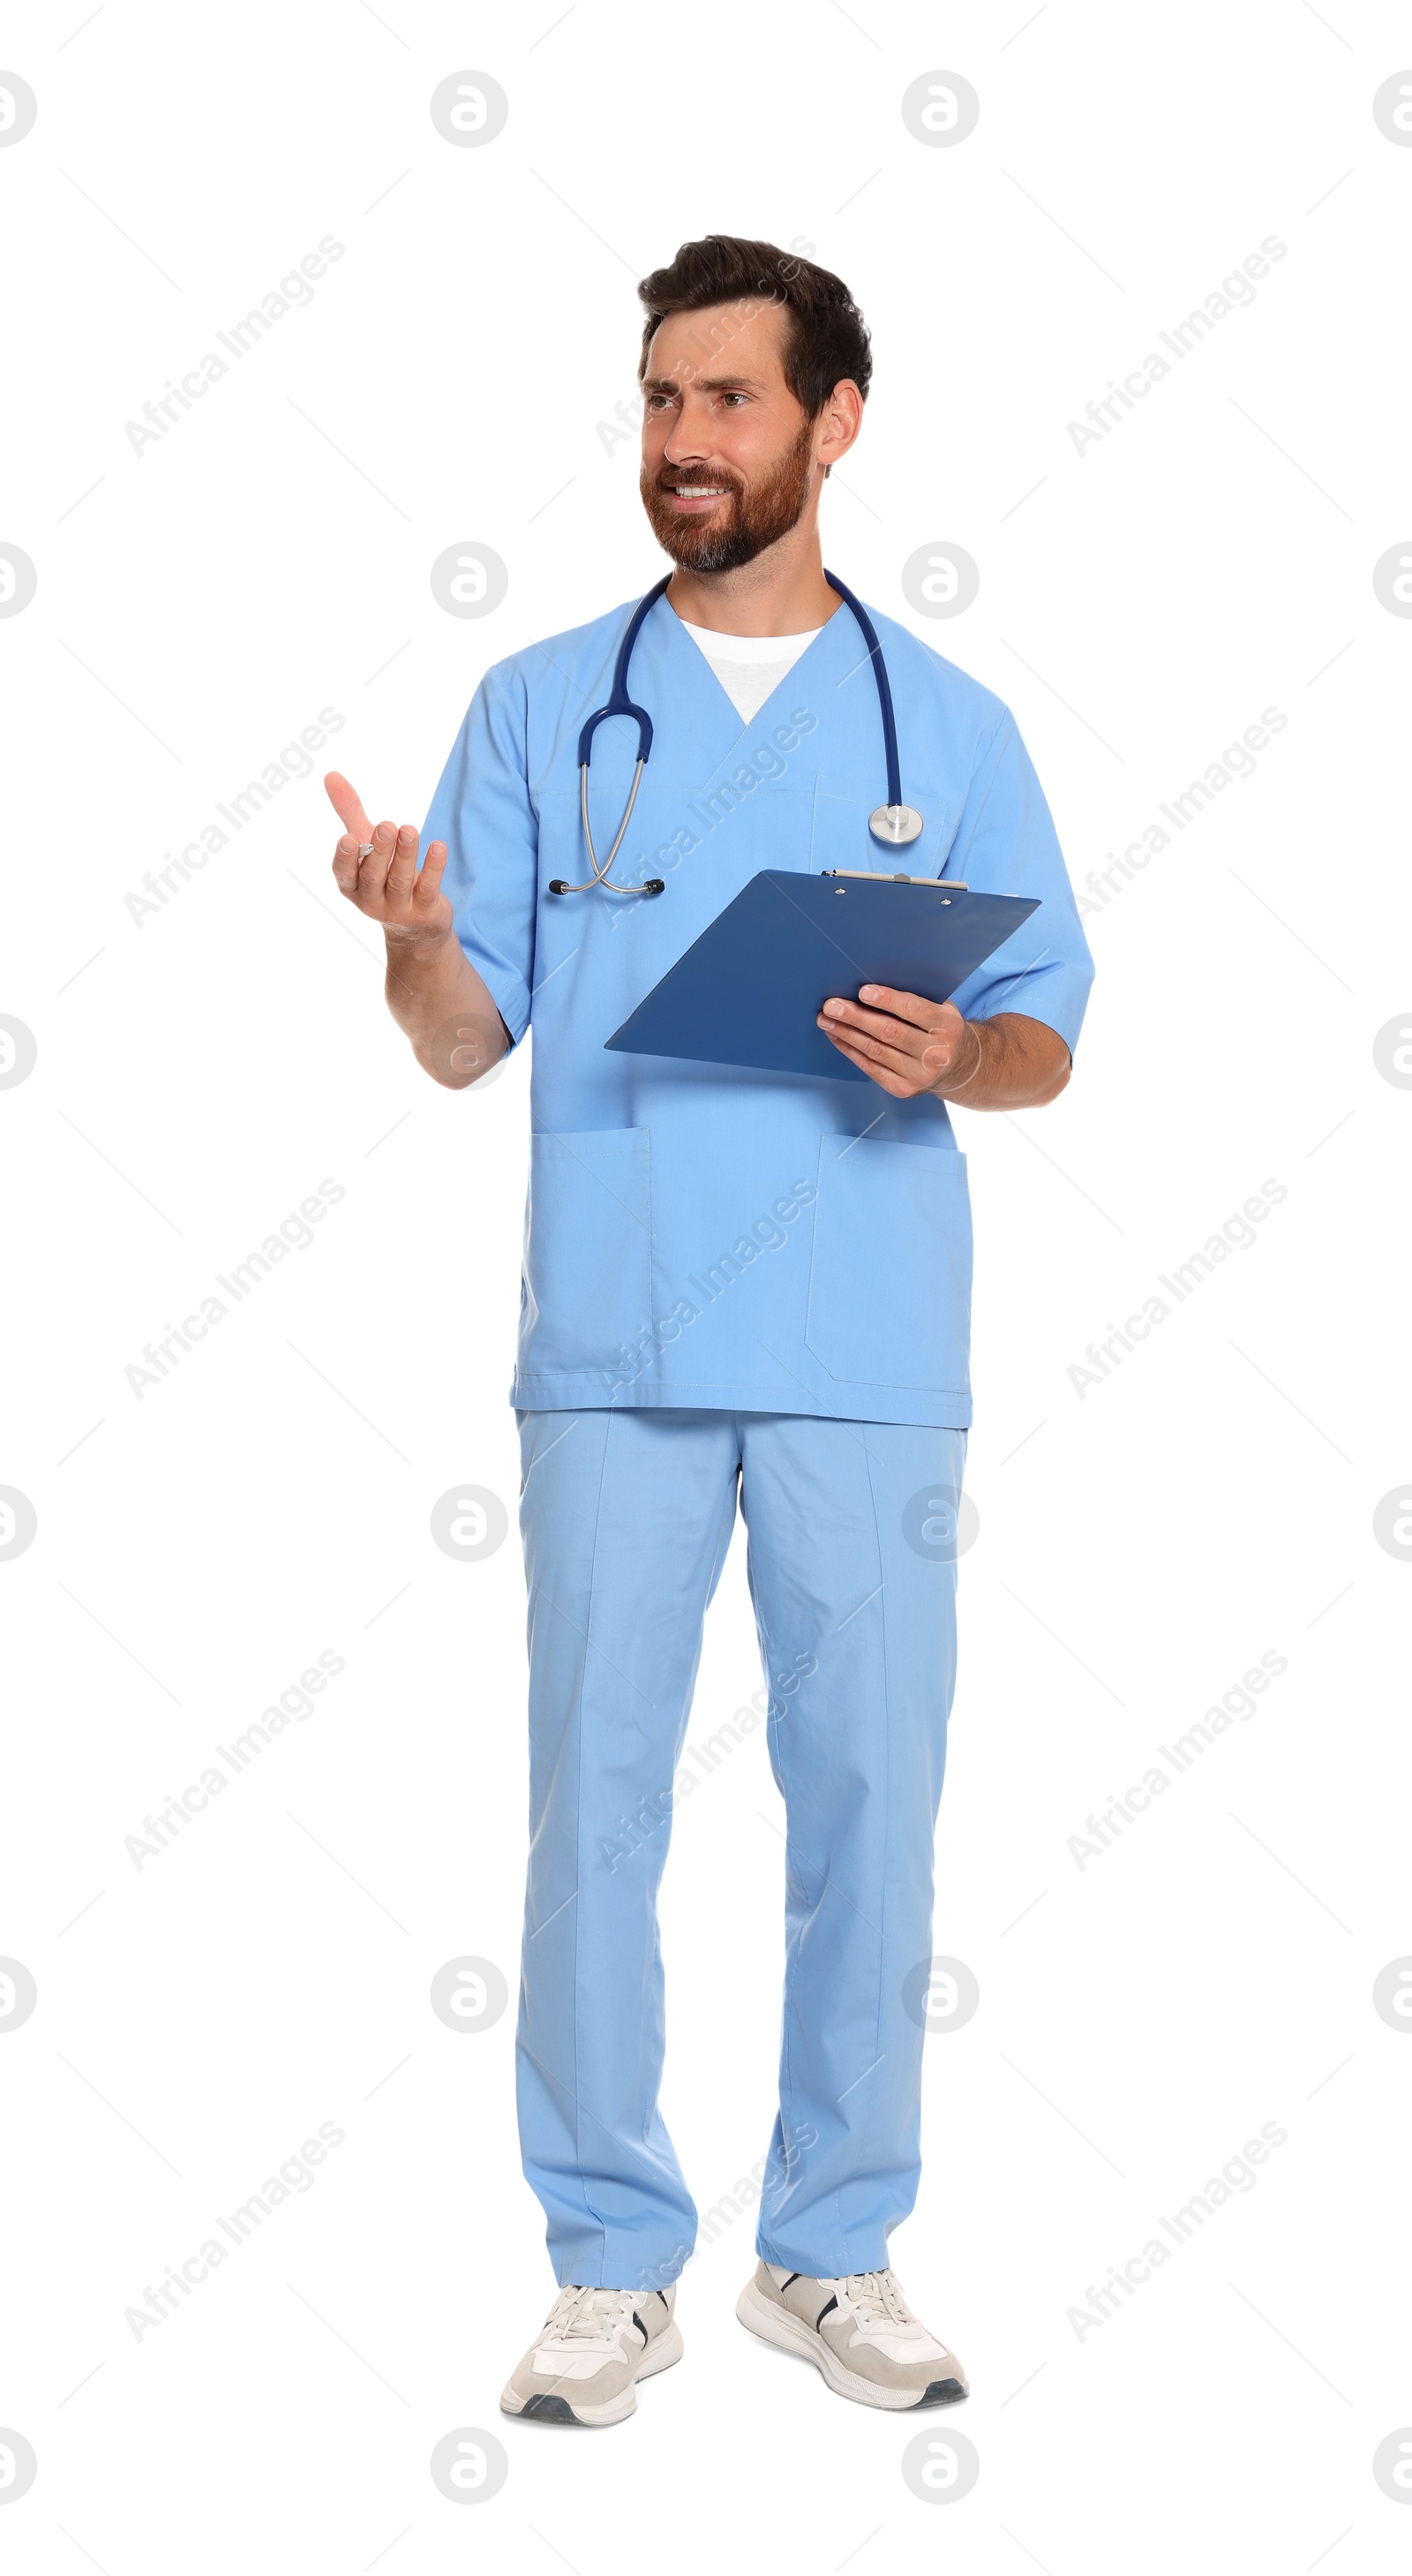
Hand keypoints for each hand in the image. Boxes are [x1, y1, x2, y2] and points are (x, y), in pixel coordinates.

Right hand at [325, 771, 451, 949]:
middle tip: (387, 825)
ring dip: (404, 855)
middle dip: (379, 850)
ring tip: (409, 830)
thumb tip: (331, 775)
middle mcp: (371, 901)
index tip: (347, 838)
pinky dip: (433, 867)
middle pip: (372, 876)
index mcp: (352, 886)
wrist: (416, 926)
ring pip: (399, 881)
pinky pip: (428, 888)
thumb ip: (350, 812)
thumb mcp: (366, 844)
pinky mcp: (424, 912)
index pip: (343, 874)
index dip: (344, 858)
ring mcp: (398, 909)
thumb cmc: (384, 875)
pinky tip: (438, 846)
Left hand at [817, 986, 980, 1098]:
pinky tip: (838, 1038)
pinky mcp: (904, 1089)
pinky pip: (871, 1068)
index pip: (914, 1010)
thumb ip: (917, 995)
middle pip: (890, 1032)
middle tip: (832, 1006)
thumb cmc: (940, 1027)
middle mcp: (936, 1053)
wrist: (957, 1065)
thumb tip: (873, 976)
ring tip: (826, 1020)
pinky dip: (851, 1051)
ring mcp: (920, 1075)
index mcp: (947, 1026)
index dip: (887, 1000)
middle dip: (856, 1017)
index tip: (862, 991)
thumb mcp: (941, 1008)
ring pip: (876, 1051)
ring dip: (847, 1034)